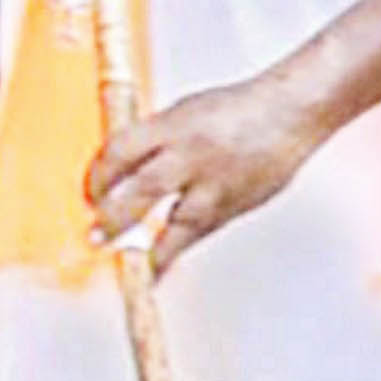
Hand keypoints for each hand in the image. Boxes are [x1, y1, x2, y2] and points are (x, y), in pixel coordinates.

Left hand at [93, 69, 331, 272]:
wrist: (290, 114)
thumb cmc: (236, 111)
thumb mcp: (182, 115)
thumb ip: (151, 142)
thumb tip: (119, 174)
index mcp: (175, 127)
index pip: (121, 152)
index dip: (98, 178)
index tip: (90, 196)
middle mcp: (194, 156)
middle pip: (144, 191)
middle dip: (114, 217)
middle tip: (97, 236)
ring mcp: (219, 185)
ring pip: (178, 224)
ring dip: (150, 250)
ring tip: (132, 269)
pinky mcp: (238, 205)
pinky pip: (201, 232)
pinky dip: (178, 248)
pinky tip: (162, 265)